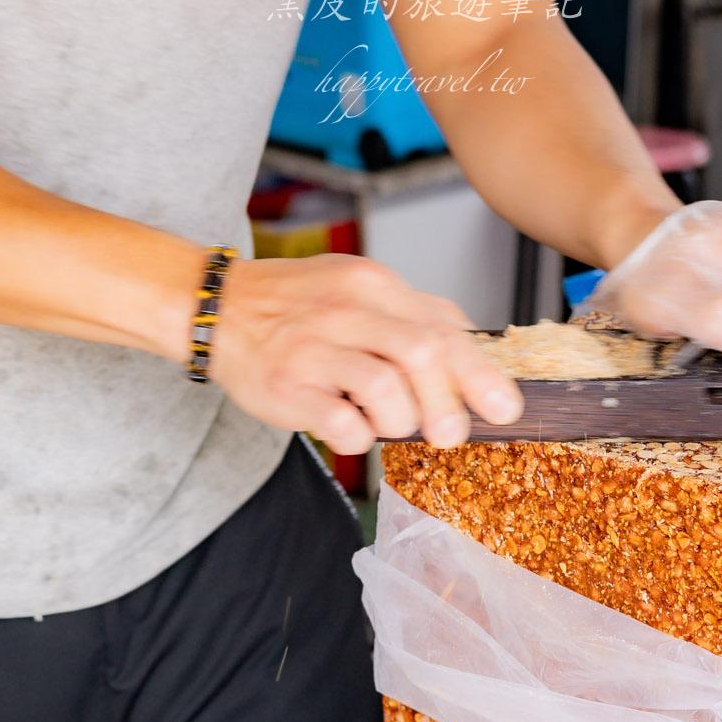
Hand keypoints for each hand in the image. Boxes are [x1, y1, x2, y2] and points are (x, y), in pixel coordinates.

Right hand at [205, 255, 523, 453]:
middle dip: (446, 403)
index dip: (480, 376)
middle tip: (450, 435)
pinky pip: (337, 419)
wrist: (217, 307)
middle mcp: (345, 309)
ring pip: (383, 387)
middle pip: (421, 354)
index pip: (443, 329)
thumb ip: (416, 315)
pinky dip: (358, 436)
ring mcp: (313, 346)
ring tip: (391, 425)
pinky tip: (353, 432)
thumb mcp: (359, 289)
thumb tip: (475, 348)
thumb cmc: (296, 306)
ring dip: (400, 420)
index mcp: (373, 285)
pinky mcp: (285, 384)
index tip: (505, 409)